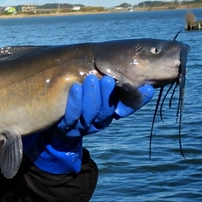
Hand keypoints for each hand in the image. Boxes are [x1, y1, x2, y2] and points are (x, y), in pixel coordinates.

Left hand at [23, 74, 154, 173]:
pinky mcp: (65, 127)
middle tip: (108, 79)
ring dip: (91, 97)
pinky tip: (75, 87)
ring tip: (91, 79)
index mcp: (108, 114)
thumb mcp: (97, 92)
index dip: (137, 101)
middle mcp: (97, 123)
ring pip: (89, 115)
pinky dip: (74, 102)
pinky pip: (71, 116)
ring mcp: (80, 127)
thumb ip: (113, 85)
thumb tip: (139, 74)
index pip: (126, 109)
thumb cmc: (79, 100)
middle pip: (106, 112)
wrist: (54, 120)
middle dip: (107, 95)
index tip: (147, 88)